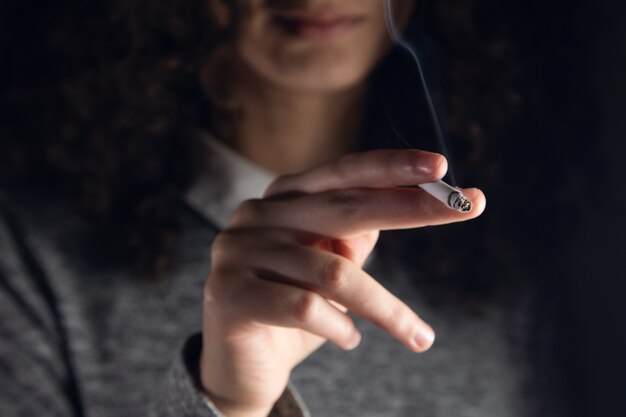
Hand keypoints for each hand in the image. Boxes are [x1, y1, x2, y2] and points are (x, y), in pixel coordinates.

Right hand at [200, 149, 485, 416]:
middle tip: (467, 208)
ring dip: (386, 308)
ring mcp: (238, 250)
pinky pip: (305, 309)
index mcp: (283, 198)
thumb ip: (355, 235)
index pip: (344, 173)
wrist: (238, 363)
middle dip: (412, 208)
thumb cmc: (292, 308)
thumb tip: (406, 205)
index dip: (394, 168)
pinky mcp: (229, 293)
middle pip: (346, 207)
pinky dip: (340, 328)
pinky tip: (350, 339)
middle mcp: (257, 214)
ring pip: (334, 272)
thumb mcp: (329, 266)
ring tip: (417, 334)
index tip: (443, 167)